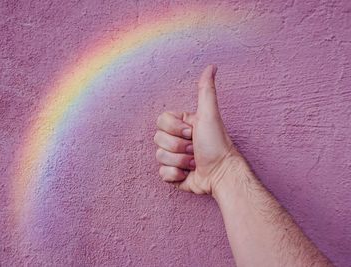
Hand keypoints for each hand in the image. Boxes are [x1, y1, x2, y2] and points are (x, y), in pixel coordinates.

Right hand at [154, 65, 243, 193]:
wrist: (221, 174)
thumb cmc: (217, 144)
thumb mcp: (209, 114)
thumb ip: (206, 90)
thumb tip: (212, 66)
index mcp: (182, 125)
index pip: (161, 122)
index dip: (175, 129)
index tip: (192, 132)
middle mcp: (177, 140)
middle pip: (158, 140)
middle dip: (179, 146)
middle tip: (195, 148)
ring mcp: (174, 158)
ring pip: (159, 157)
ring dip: (179, 161)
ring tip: (195, 162)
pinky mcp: (173, 175)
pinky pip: (162, 173)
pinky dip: (176, 175)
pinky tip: (188, 173)